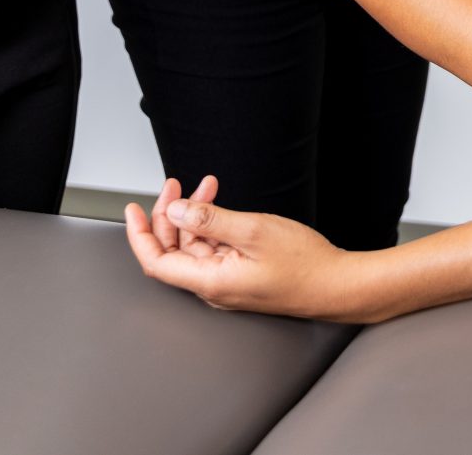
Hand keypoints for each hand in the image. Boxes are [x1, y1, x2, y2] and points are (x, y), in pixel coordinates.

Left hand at [124, 195, 370, 321]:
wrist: (337, 284)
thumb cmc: (305, 265)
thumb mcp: (254, 231)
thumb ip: (211, 219)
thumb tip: (177, 210)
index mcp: (211, 281)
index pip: (156, 262)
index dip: (140, 235)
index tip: (133, 210)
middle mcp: (214, 286)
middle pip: (174, 251)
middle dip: (170, 214)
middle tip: (175, 185)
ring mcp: (228, 281)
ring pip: (195, 246)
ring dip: (195, 214)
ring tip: (206, 186)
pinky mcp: (242, 275)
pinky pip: (215, 249)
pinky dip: (213, 224)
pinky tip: (221, 206)